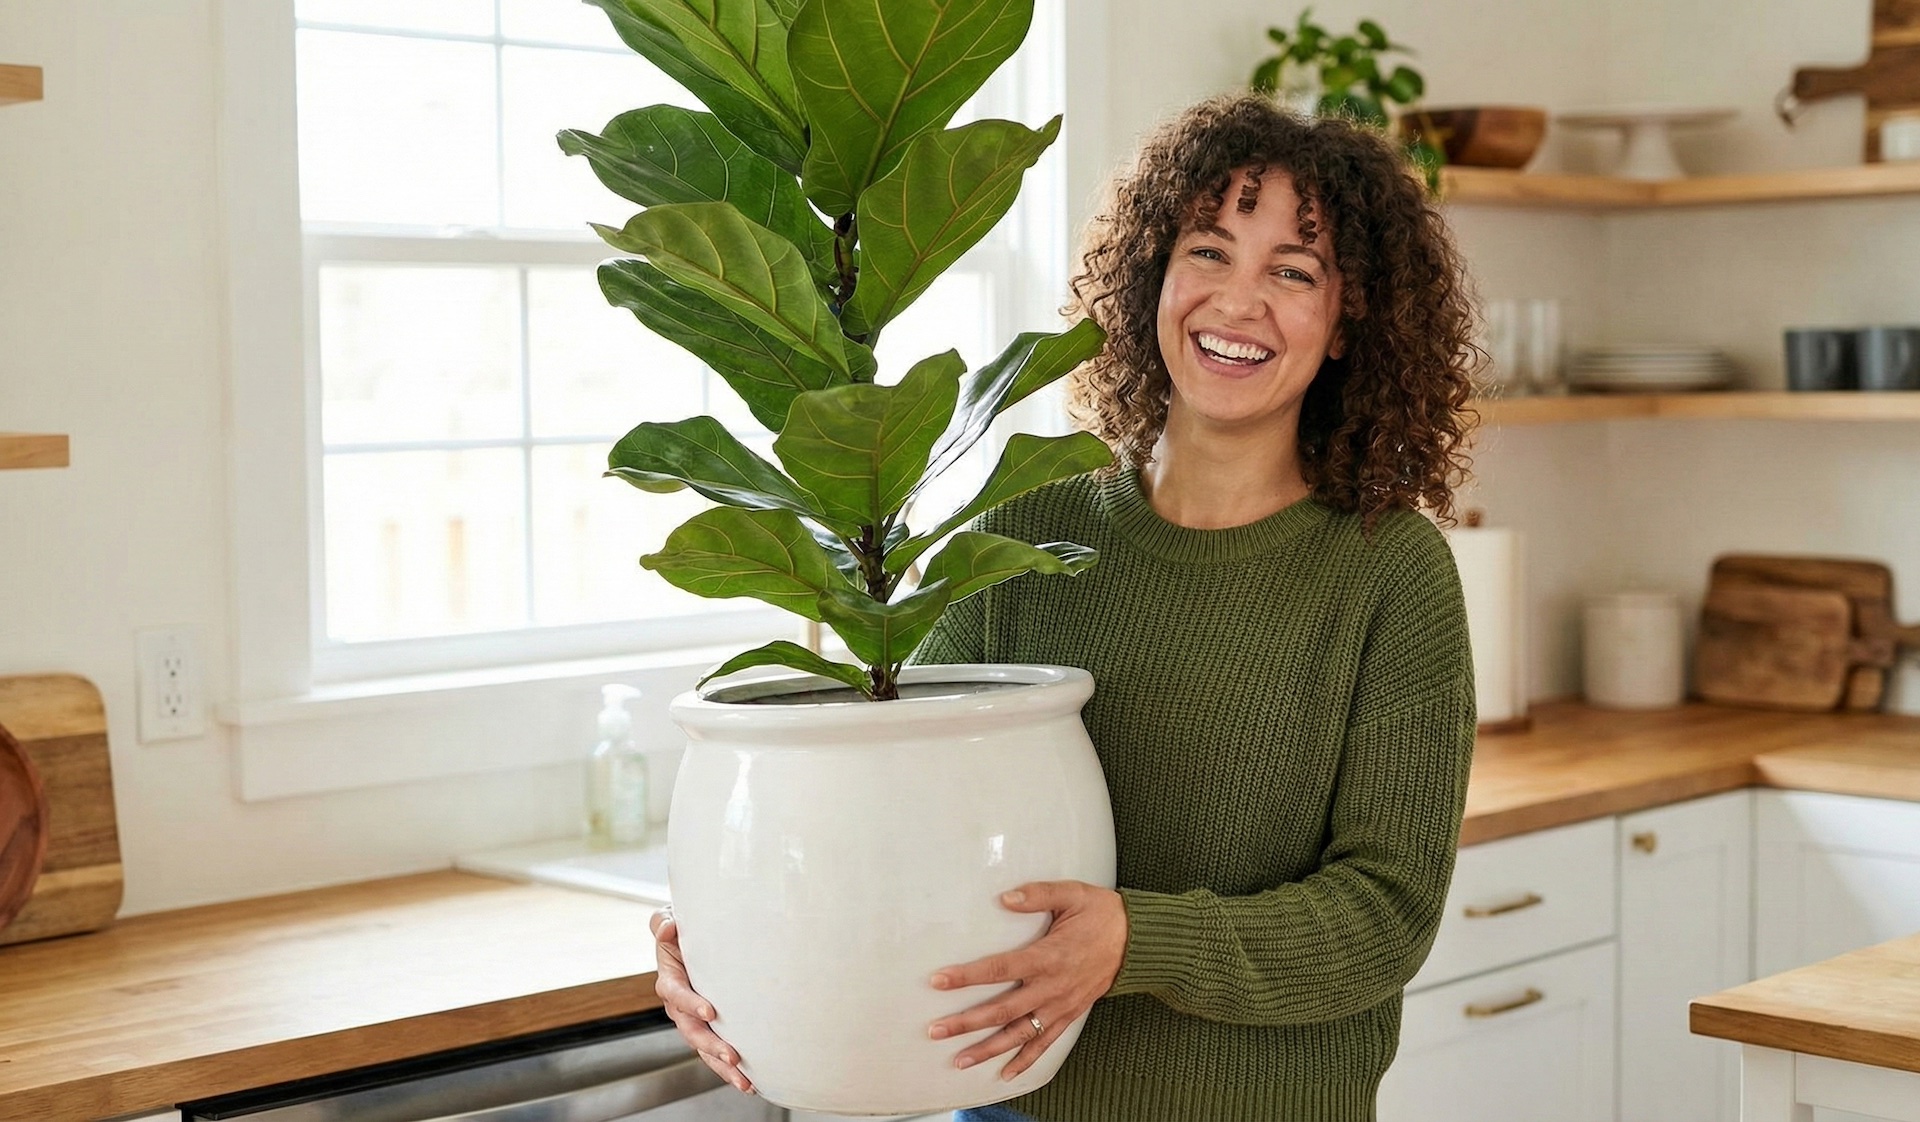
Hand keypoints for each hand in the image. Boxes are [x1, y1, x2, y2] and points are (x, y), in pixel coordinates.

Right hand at [651, 906, 753, 1093]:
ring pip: (704, 1049)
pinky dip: (730, 1070)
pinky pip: (715, 1054)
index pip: (676, 994)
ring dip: (722, 1067)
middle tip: (732, 1056)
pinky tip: (750, 1083)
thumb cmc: (680, 933)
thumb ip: (664, 924)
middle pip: (692, 1031)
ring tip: (745, 1081)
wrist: (686, 945)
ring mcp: (693, 1022)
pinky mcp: (708, 1030)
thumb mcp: (667, 922)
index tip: (710, 1011)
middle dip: (711, 1045)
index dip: (690, 1003)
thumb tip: (670, 926)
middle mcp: (679, 1007)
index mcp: (669, 981)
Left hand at [926, 881, 1127, 1080]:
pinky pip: (1045, 1044)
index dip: (967, 976)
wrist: (1138, 942)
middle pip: (1002, 1010)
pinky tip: (1004, 1075)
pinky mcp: (1069, 1015)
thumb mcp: (1072, 894)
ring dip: (987, 1049)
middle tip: (935, 1030)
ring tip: (959, 1061)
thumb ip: (1038, 894)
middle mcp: (1052, 987)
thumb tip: (1005, 898)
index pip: (999, 968)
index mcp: (1048, 956)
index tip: (938, 981)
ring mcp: (1060, 1006)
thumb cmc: (1102, 914)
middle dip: (966, 1022)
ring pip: (1019, 1034)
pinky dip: (1025, 1061)